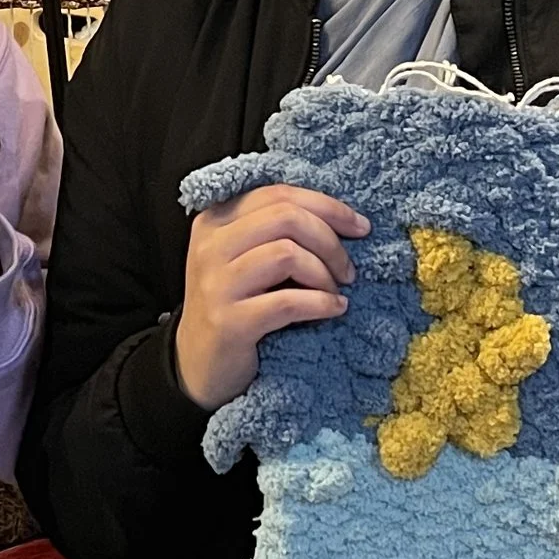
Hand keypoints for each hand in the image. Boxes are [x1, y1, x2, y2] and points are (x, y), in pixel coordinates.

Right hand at [173, 185, 367, 409]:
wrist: (199, 364)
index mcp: (215, 221)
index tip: (359, 227)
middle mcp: (211, 246)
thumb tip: (341, 221)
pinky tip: (334, 309)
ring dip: (324, 274)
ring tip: (335, 292)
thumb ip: (275, 232)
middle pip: (286, 217)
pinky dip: (321, 304)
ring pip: (287, 254)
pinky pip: (288, 302)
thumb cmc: (235, 306)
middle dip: (330, 241)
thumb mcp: (244, 258)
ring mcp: (216, 284)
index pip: (278, 194)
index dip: (327, 206)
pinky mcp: (229, 321)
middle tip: (348, 269)